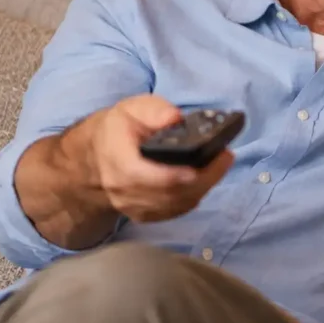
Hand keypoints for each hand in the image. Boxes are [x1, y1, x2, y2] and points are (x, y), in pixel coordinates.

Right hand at [90, 95, 233, 221]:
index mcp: (117, 160)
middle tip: (226, 156)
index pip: (144, 175)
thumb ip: (153, 111)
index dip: (174, 175)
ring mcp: (133, 206)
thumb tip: (174, 119)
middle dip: (203, 177)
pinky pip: (176, 210)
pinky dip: (195, 195)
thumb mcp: (132, 108)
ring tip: (222, 164)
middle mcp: (123, 189)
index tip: (203, 164)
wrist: (97, 156)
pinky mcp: (145, 215)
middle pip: (169, 193)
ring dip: (204, 186)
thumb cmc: (120, 128)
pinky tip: (207, 179)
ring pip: (177, 204)